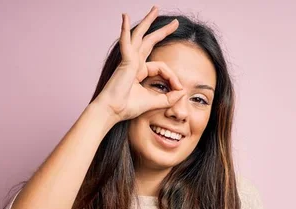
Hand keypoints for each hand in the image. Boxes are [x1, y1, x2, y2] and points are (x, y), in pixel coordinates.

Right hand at [94, 6, 184, 122]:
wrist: (112, 111)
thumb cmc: (128, 107)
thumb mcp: (154, 102)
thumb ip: (169, 98)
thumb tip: (183, 91)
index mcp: (139, 72)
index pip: (162, 68)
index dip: (173, 77)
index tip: (180, 88)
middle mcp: (134, 63)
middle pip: (149, 42)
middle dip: (163, 31)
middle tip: (175, 23)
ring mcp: (129, 60)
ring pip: (139, 36)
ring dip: (147, 22)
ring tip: (155, 9)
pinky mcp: (125, 61)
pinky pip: (126, 41)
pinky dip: (124, 29)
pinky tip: (125, 16)